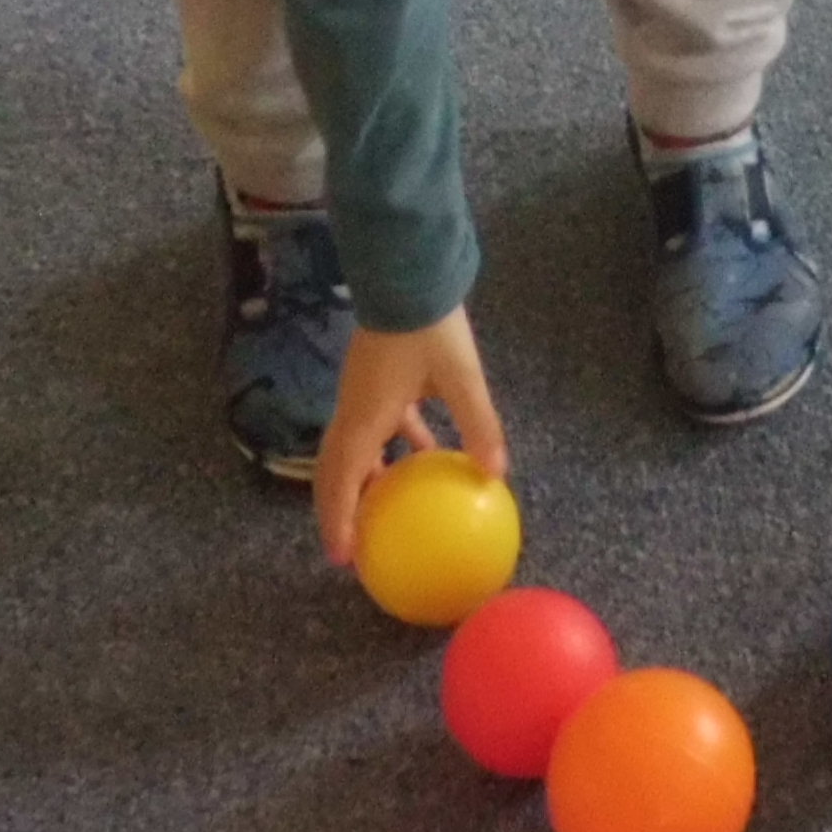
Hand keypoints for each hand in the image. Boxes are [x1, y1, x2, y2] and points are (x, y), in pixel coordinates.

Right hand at [315, 307, 507, 568]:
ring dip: (365, 480)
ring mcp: (360, 394)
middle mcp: (353, 410)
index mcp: (365, 417)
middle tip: (351, 545)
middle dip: (340, 509)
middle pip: (335, 471)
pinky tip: (425, 454)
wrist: (409, 274)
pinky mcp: (374, 380)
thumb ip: (479, 425)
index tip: (342, 557)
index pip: (342, 480)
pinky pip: (377, 426)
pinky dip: (393, 447)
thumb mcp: (462, 378)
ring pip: (353, 449)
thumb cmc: (431, 326)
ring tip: (384, 506)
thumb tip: (496, 474)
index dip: (338, 521)